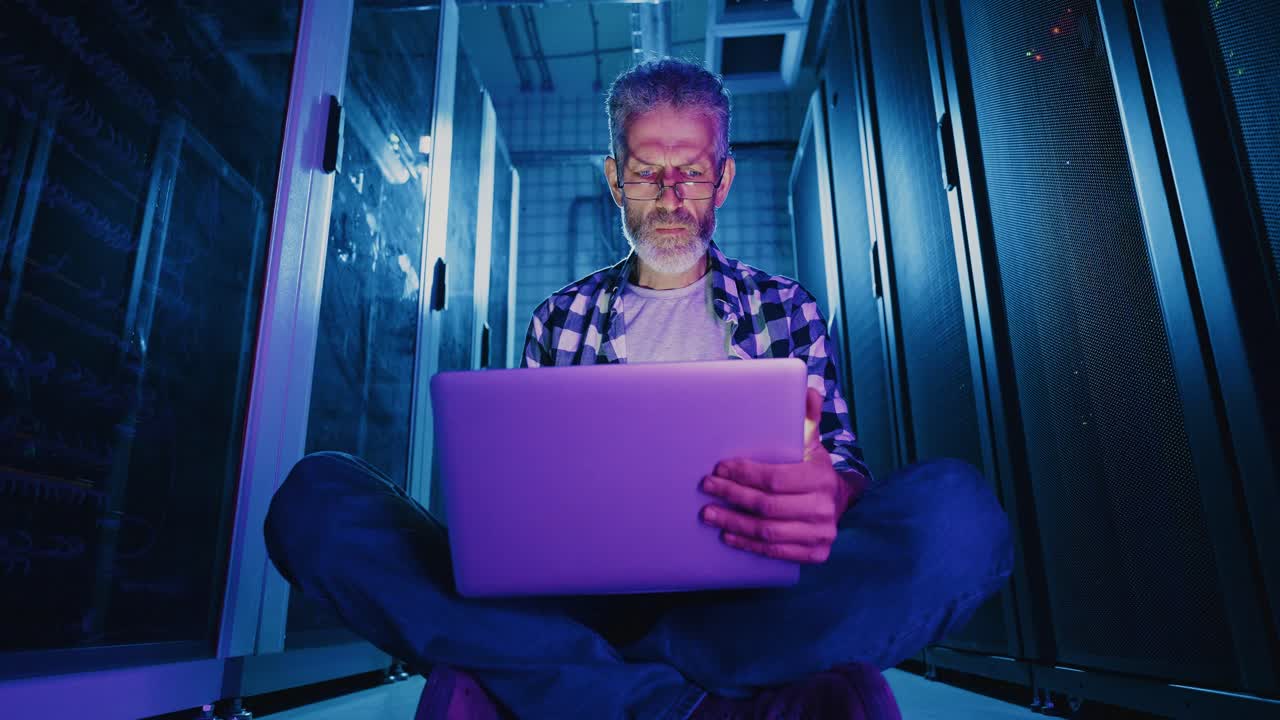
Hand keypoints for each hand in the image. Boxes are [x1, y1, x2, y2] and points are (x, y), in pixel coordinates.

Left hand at [699, 387, 857, 563]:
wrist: (838, 501)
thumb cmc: (814, 468)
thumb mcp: (812, 441)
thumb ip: (808, 416)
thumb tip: (806, 389)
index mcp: (821, 478)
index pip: (775, 479)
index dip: (744, 474)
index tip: (719, 468)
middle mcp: (823, 508)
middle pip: (767, 506)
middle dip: (732, 496)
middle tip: (707, 488)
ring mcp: (821, 534)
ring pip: (768, 532)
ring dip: (734, 522)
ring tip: (709, 513)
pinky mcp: (815, 554)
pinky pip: (776, 552)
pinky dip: (749, 545)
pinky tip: (728, 535)